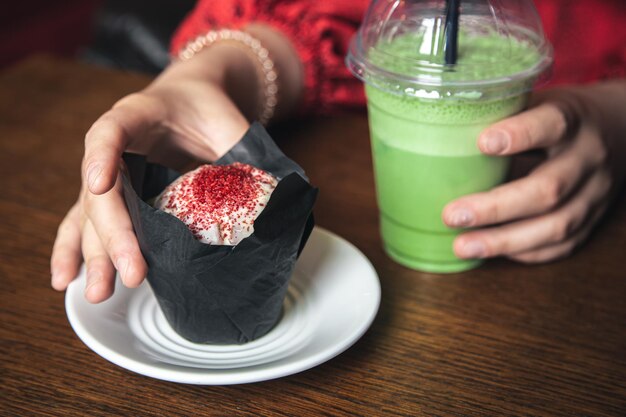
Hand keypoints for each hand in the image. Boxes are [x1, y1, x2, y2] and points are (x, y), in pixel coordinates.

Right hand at [50, 45, 255, 302]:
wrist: (190, 98)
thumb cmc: (207, 107)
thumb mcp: (231, 122)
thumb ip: (247, 151)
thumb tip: (278, 197)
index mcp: (138, 115)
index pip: (111, 131)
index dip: (102, 156)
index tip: (100, 184)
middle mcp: (113, 144)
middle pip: (102, 191)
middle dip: (115, 235)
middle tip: (132, 272)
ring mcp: (109, 171)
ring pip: (90, 214)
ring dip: (93, 254)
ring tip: (96, 291)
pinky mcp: (114, 193)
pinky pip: (86, 221)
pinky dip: (77, 248)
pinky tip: (66, 278)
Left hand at [443, 81, 625, 262]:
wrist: (617, 132)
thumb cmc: (555, 117)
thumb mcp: (534, 101)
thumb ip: (498, 113)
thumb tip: (435, 126)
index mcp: (572, 119)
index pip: (551, 124)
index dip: (519, 135)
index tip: (482, 144)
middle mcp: (588, 158)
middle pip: (548, 190)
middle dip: (496, 207)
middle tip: (452, 215)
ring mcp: (595, 194)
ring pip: (556, 226)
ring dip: (504, 241)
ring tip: (462, 246)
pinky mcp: (593, 220)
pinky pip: (562, 246)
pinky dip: (525, 252)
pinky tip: (492, 251)